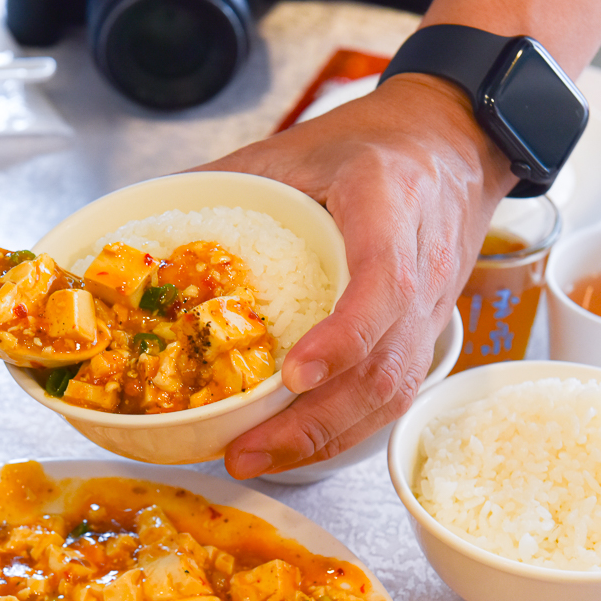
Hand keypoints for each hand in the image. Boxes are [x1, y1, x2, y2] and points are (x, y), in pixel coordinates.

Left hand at [201, 76, 517, 477]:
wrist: (453, 140)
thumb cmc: (375, 142)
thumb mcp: (300, 144)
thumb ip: (230, 176)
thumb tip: (146, 205)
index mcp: (390, 207)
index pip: (384, 285)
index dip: (344, 338)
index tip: (293, 376)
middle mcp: (422, 268)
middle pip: (384, 365)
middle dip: (314, 422)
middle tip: (245, 451)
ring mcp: (431, 309)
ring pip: (392, 392)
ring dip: (324, 440)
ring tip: (256, 460)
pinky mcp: (424, 334)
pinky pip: (392, 394)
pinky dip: (342, 430)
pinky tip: (293, 448)